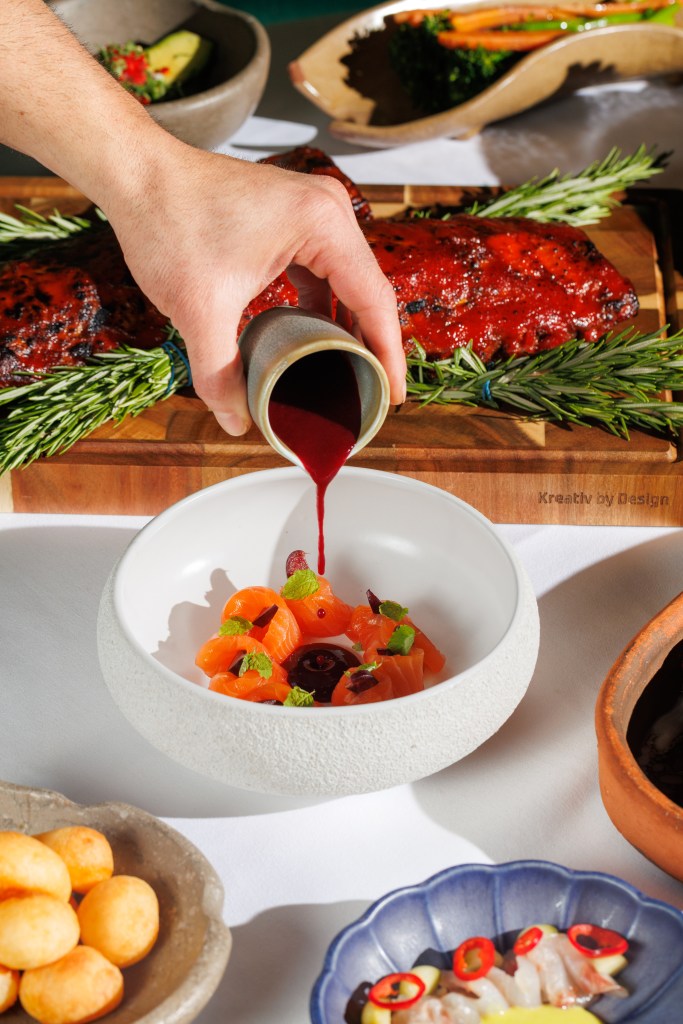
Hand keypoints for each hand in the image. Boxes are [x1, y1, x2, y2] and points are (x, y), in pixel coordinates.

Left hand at [104, 139, 405, 435]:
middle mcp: (328, 209)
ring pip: (347, 283)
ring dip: (349, 328)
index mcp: (321, 224)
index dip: (387, 355)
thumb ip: (219, 372)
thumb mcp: (197, 309)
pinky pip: (324, 271)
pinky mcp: (294, 217)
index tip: (393, 397)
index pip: (373, 300)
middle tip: (374, 396)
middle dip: (372, 346)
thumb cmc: (168, 223)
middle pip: (368, 291)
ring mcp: (313, 210)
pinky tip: (318, 341)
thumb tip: (237, 422)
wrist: (137, 173)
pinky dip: (325, 307)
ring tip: (350, 375)